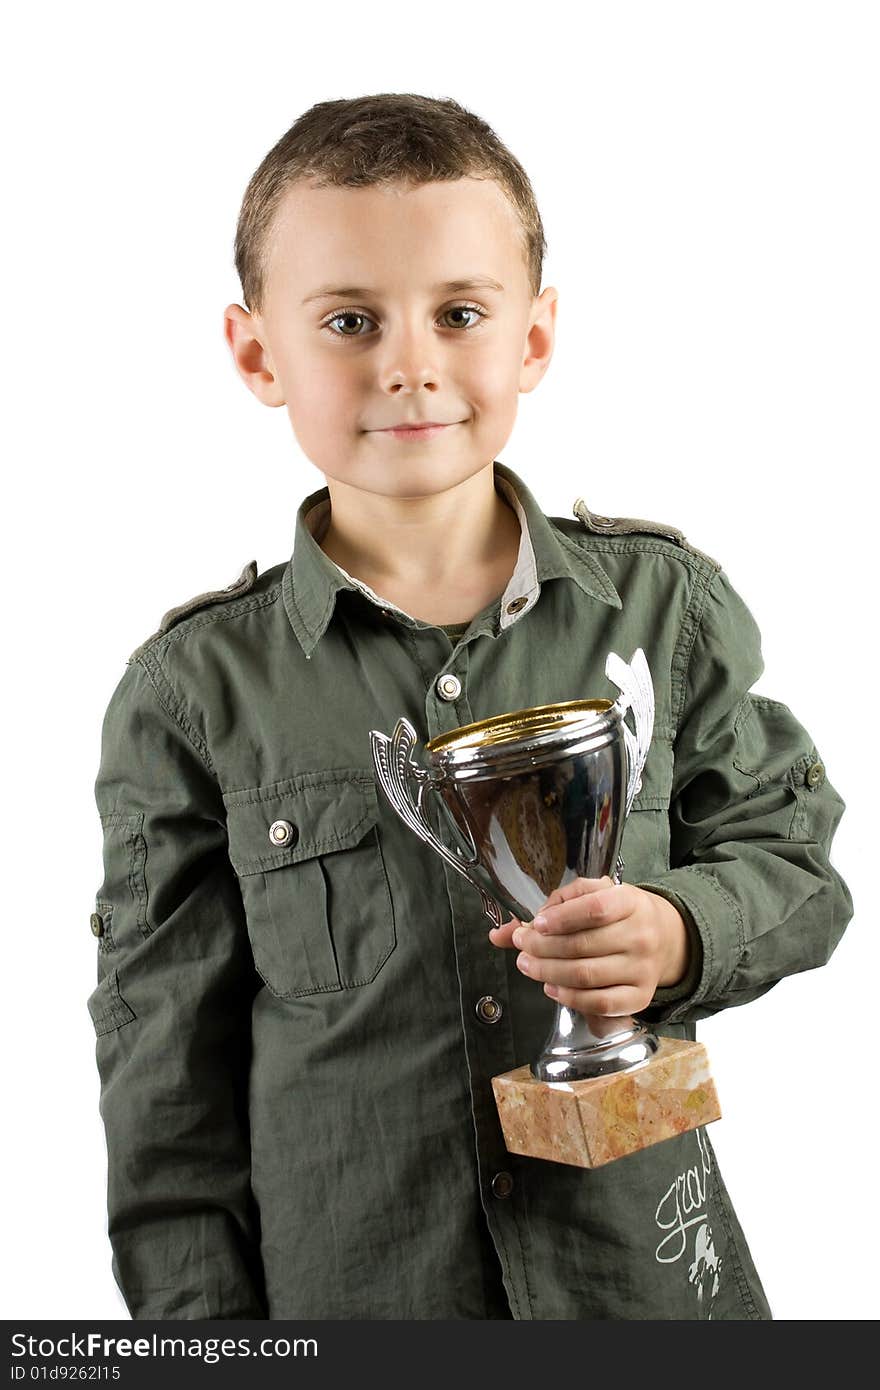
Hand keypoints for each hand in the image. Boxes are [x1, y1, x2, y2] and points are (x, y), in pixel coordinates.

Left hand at [487, 876, 689, 1016]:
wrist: (663, 938)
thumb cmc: (617, 914)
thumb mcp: (591, 896)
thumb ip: (550, 907)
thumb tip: (501, 932)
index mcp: (630, 902)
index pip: (595, 908)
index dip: (561, 918)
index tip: (536, 924)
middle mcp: (641, 935)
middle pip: (583, 946)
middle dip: (542, 947)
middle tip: (521, 945)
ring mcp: (643, 969)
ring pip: (586, 975)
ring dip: (547, 972)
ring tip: (528, 964)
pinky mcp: (639, 997)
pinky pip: (598, 1003)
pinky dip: (568, 998)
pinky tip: (551, 987)